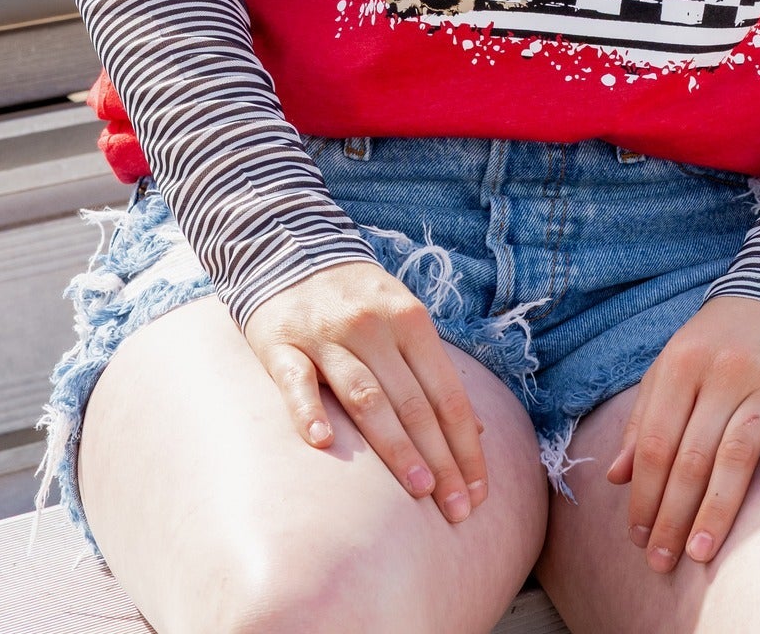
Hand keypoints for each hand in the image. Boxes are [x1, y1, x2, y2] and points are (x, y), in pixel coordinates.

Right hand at [243, 257, 488, 523]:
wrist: (291, 250)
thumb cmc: (358, 299)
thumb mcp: (405, 320)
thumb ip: (435, 371)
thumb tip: (477, 429)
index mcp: (410, 320)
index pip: (447, 392)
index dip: (465, 444)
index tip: (477, 491)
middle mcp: (373, 327)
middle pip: (413, 402)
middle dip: (440, 459)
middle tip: (457, 509)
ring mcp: (326, 335)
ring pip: (366, 396)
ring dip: (394, 445)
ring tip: (418, 488)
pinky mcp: (282, 344)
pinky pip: (297, 381)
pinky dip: (310, 410)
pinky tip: (324, 443)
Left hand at [605, 293, 759, 571]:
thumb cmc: (720, 336)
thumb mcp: (673, 364)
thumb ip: (644, 417)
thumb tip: (617, 478)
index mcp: (682, 364)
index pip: (655, 441)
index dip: (644, 495)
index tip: (637, 538)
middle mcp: (722, 371)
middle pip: (692, 455)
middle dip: (672, 515)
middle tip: (661, 562)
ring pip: (738, 451)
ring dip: (717, 507)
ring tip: (699, 552)